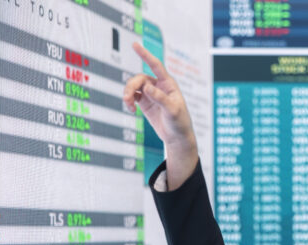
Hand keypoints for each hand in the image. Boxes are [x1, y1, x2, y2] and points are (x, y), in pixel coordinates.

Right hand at [123, 42, 197, 189]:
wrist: (177, 137)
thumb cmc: (180, 122)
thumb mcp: (172, 110)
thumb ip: (160, 98)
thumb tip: (146, 87)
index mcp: (168, 84)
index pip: (156, 66)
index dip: (145, 55)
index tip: (135, 45)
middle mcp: (158, 86)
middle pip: (139, 78)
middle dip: (131, 86)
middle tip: (127, 98)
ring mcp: (150, 94)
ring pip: (133, 86)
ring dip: (127, 93)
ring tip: (128, 106)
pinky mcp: (144, 102)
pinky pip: (132, 96)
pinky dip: (128, 100)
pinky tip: (130, 109)